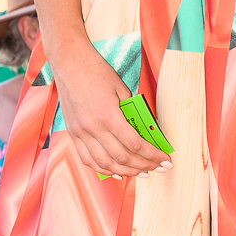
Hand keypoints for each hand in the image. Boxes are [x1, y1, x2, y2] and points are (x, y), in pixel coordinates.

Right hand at [54, 44, 170, 180]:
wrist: (69, 63)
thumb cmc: (97, 72)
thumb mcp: (121, 89)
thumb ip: (132, 112)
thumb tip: (146, 132)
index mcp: (109, 115)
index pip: (135, 145)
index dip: (153, 155)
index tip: (165, 159)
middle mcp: (93, 128)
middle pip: (122, 158)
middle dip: (144, 166)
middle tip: (158, 168)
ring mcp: (80, 133)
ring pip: (105, 164)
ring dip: (126, 172)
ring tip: (142, 172)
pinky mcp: (73, 133)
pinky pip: (88, 159)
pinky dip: (103, 169)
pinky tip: (117, 172)